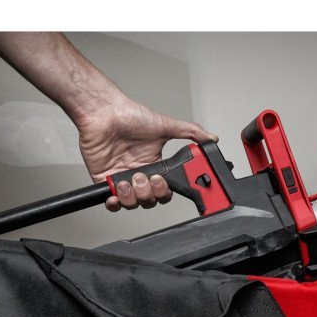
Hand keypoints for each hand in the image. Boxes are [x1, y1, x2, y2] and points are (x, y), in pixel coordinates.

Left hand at [78, 99, 216, 210]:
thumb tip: (211, 138)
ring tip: (130, 178)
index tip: (164, 181)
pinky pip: (112, 203)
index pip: (165, 190)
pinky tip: (118, 190)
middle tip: (146, 176)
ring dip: (133, 195)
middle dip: (149, 192)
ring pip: (132, 204)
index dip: (165, 191)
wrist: (104, 112)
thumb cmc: (130, 116)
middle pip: (150, 200)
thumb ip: (191, 132)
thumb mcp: (166, 125)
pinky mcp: (104, 180)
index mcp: (154, 166)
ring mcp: (121, 178)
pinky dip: (115, 203)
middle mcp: (139, 174)